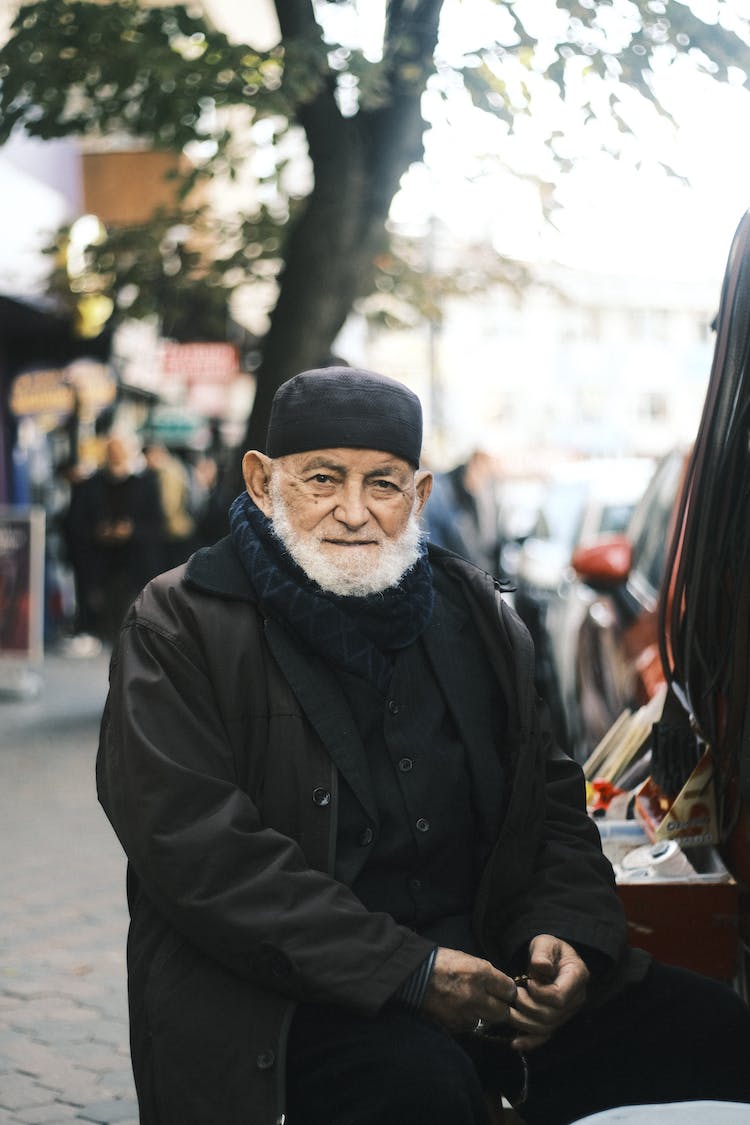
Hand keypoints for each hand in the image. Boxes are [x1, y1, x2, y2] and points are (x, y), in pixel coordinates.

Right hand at [422, 947, 517, 1034]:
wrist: (412, 975)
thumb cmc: (439, 962)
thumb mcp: (466, 958)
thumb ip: (486, 973)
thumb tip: (500, 986)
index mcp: (480, 973)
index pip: (509, 990)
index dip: (507, 991)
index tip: (502, 991)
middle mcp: (476, 995)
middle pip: (503, 1012)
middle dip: (499, 1007)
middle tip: (491, 1002)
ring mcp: (465, 1013)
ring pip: (485, 1021)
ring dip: (481, 1015)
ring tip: (470, 1004)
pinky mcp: (454, 1025)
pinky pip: (469, 1026)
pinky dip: (466, 1020)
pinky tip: (458, 1010)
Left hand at [505, 935, 588, 1050]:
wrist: (551, 958)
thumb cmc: (549, 950)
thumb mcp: (545, 943)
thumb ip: (542, 954)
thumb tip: (541, 966)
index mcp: (577, 977)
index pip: (559, 997)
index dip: (540, 993)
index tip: (529, 981)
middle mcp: (575, 999)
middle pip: (551, 1016)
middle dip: (528, 1007)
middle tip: (515, 994)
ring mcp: (566, 1013)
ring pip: (546, 1028)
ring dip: (524, 1022)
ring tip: (510, 1009)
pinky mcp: (556, 1021)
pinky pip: (545, 1036)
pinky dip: (530, 1041)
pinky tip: (515, 1043)